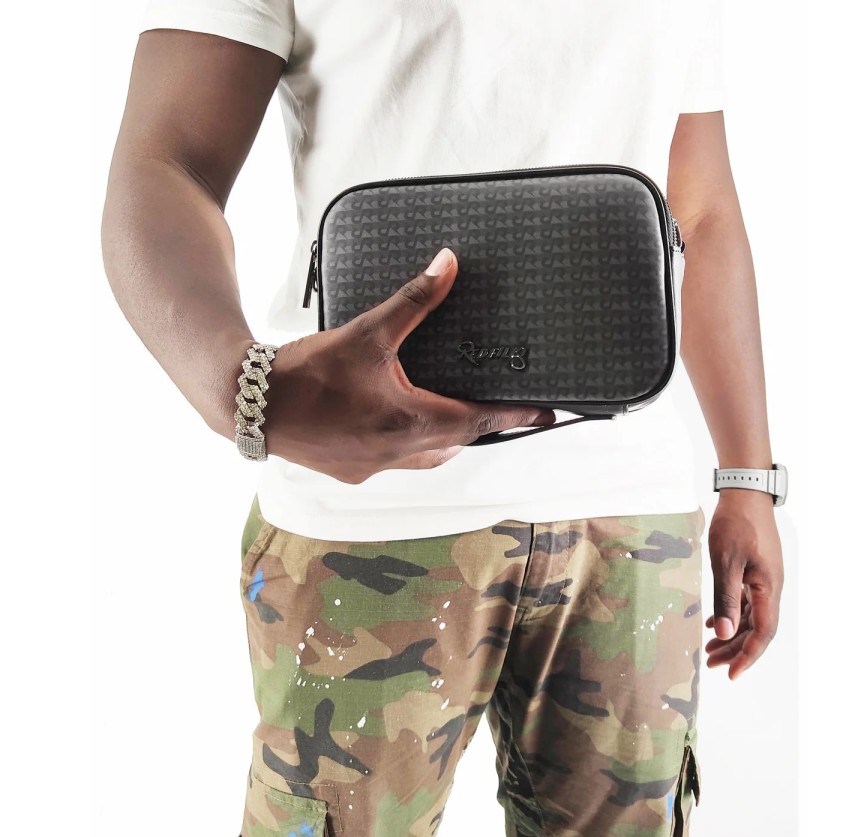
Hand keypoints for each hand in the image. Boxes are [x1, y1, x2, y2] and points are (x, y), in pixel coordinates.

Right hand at [259, 247, 554, 483]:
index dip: (514, 416)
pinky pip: (395, 463)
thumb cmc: (307, 373)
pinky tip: (396, 427)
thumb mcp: (367, 332)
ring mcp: (374, 467)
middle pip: (456, 445)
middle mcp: (397, 452)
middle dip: (479, 429)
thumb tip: (448, 265)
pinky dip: (408, 447)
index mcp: (408, 421)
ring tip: (451, 417)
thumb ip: (414, 300)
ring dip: (444, 441)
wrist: (253, 407)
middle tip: (495, 410)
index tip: (544, 413)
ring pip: (427, 459)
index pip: (479, 422)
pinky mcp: (351, 472)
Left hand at [704, 489, 783, 678]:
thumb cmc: (735, 524)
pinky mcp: (756, 571)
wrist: (745, 494)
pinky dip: (732, 615)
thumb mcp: (725, 562)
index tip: (731, 674)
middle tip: (710, 664)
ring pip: (751, 616)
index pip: (763, 633)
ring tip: (709, 648)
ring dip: (732, 633)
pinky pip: (747, 602)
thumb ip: (726, 598)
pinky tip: (716, 622)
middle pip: (757, 629)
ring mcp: (765, 579)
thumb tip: (724, 632)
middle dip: (735, 649)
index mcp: (769, 588)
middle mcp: (771, 588)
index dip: (748, 655)